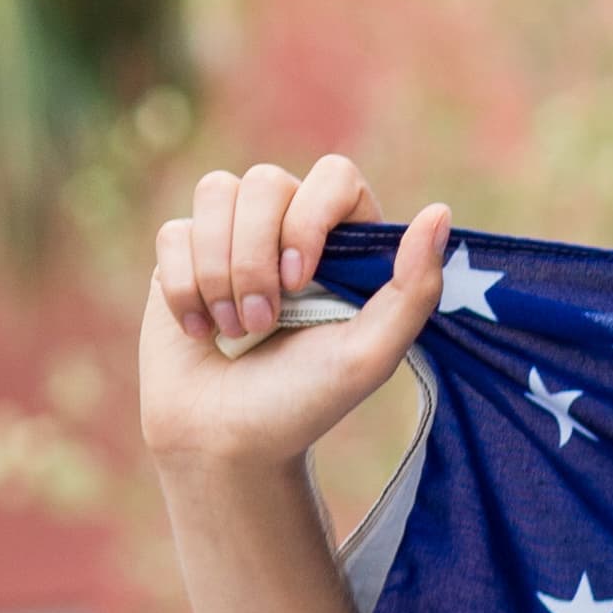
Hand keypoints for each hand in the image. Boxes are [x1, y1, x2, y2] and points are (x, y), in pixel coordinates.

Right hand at [141, 157, 450, 475]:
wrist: (223, 438)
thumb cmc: (305, 399)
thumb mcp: (372, 353)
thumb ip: (415, 287)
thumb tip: (439, 211)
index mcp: (347, 242)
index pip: (334, 175)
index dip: (310, 217)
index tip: (302, 281)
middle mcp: (292, 227)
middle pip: (264, 181)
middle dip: (255, 257)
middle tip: (264, 323)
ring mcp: (235, 237)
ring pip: (215, 193)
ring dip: (219, 269)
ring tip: (233, 329)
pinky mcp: (182, 255)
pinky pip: (174, 232)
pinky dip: (184, 287)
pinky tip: (199, 331)